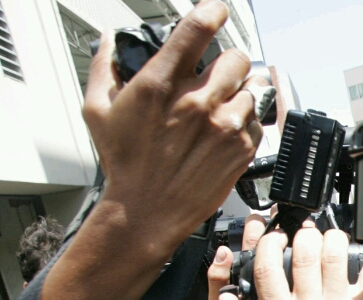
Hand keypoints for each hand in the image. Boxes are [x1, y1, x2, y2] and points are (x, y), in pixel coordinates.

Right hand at [83, 0, 262, 255]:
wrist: (147, 211)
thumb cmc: (125, 166)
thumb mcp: (98, 111)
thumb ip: (103, 68)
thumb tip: (107, 42)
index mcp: (162, 84)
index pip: (198, 28)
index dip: (212, 11)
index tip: (216, 10)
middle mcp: (198, 101)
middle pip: (236, 56)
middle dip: (228, 61)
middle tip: (218, 74)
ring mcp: (224, 125)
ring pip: (252, 88)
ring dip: (240, 92)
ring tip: (222, 106)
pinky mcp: (242, 148)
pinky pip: (259, 119)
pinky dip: (248, 120)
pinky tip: (227, 130)